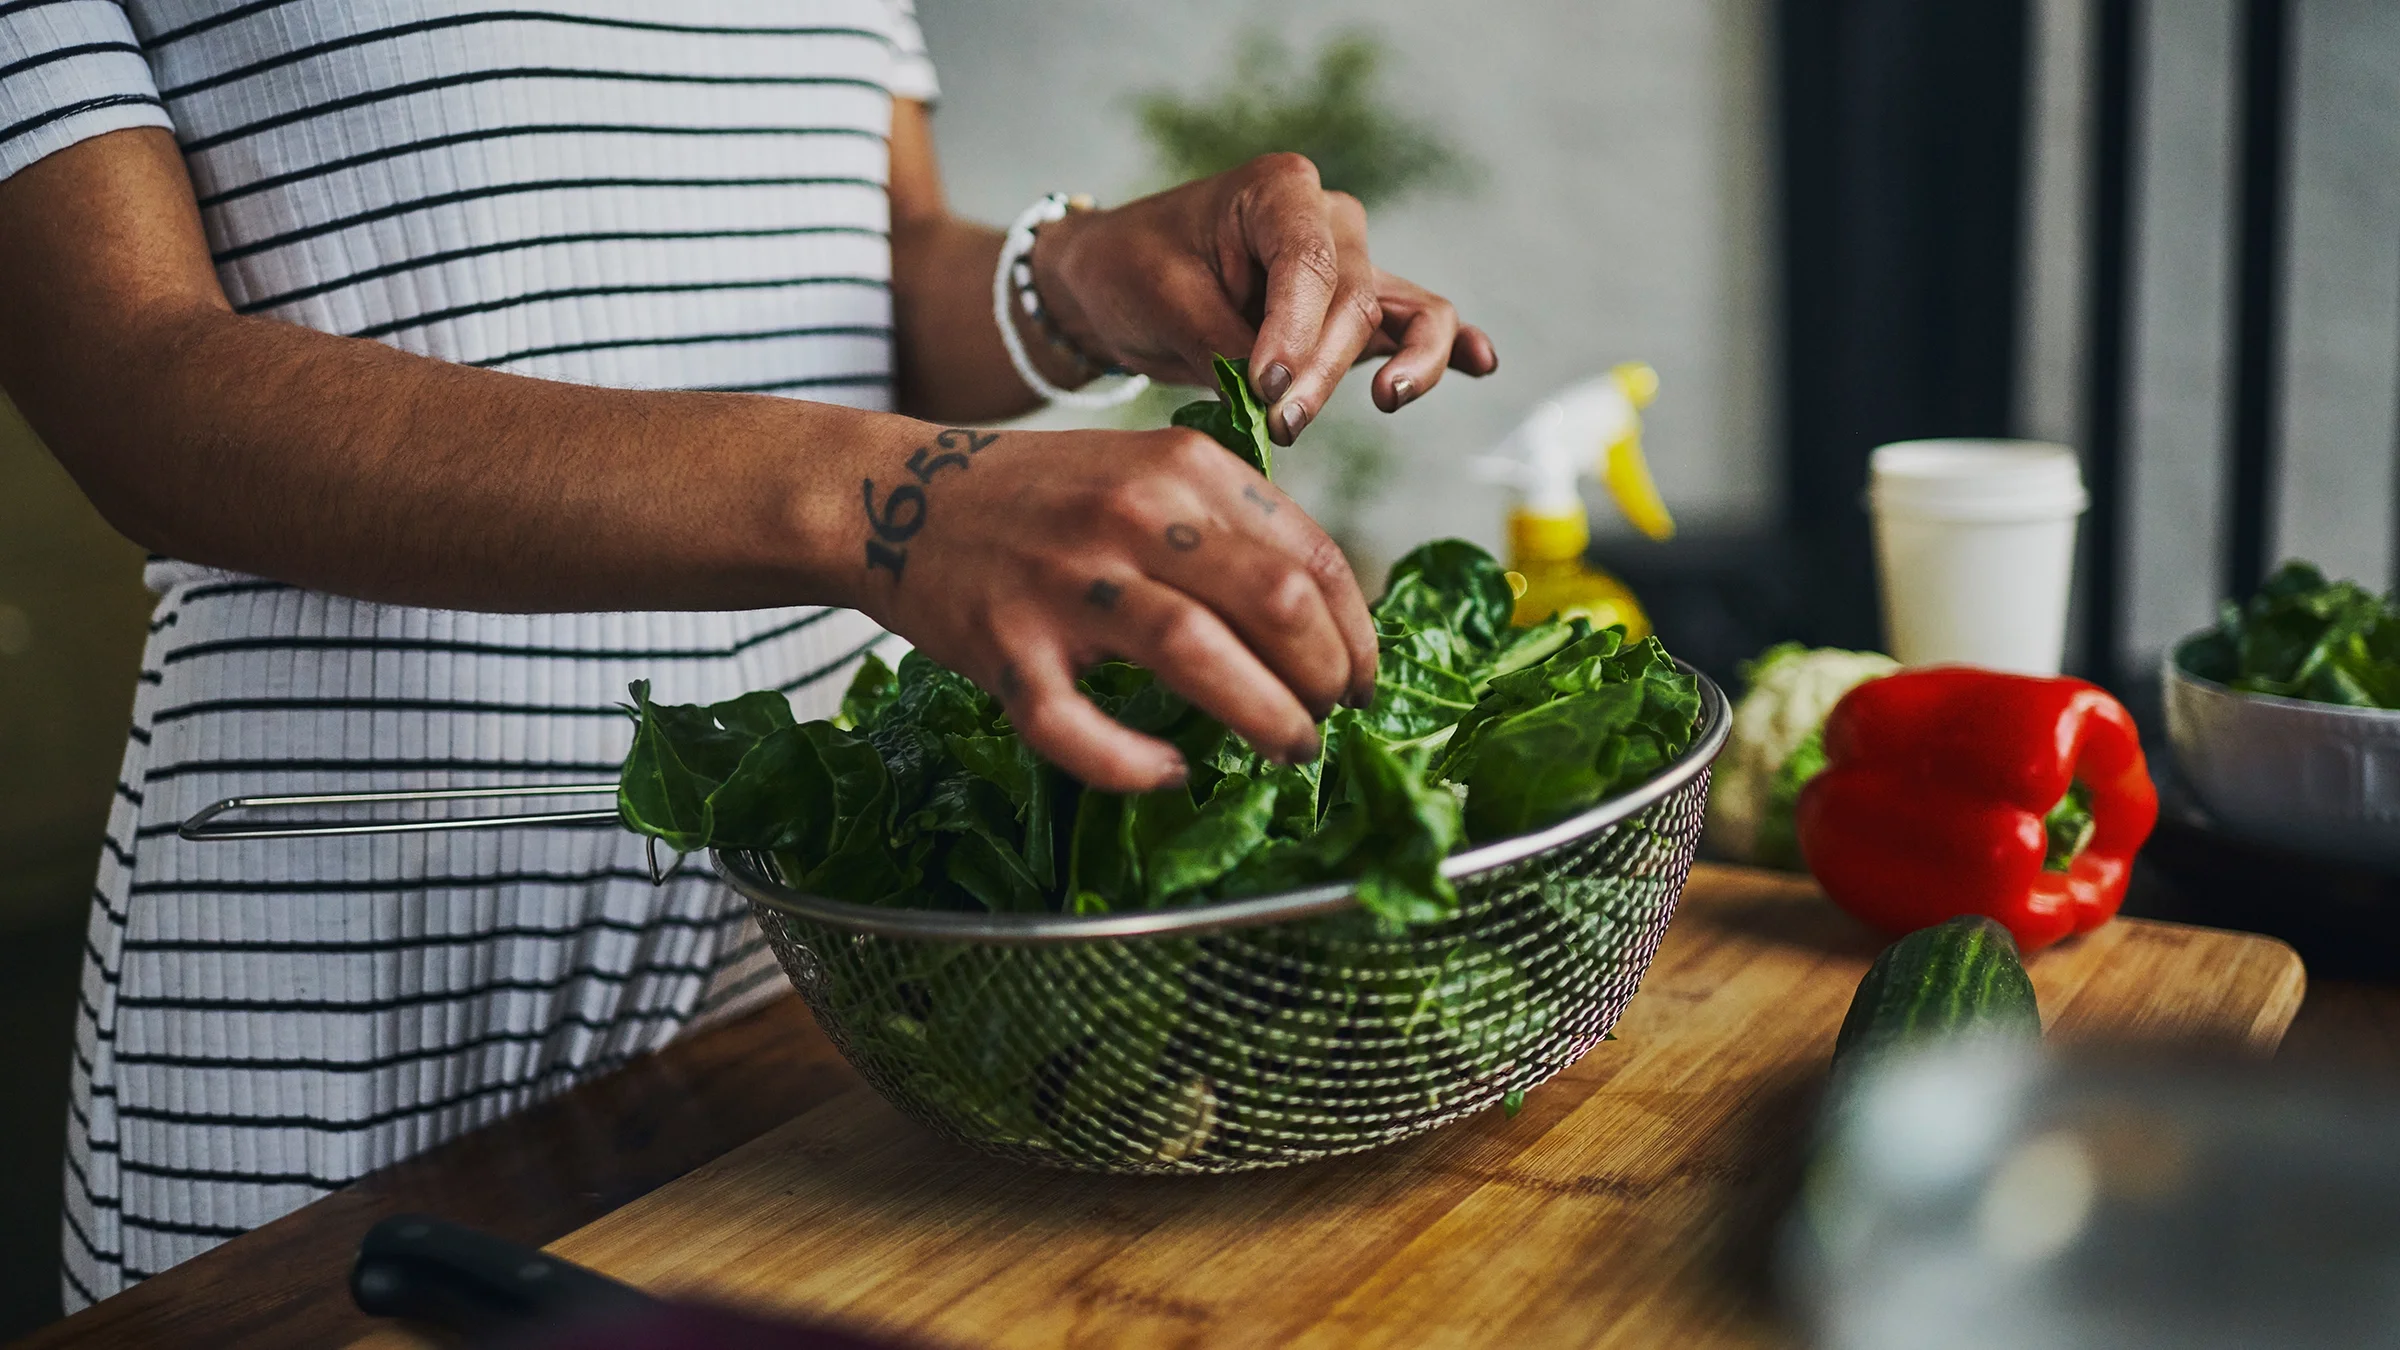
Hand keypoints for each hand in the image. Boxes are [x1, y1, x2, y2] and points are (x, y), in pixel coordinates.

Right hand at [846, 423, 1375, 792]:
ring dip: (1265, 718)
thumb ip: (1233, 526)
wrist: (896, 495)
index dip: (1358, 634)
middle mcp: (1132, 514)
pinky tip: (1167, 771)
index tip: (1363, 679)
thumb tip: (1330, 619)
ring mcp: (1065, 581)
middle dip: (1325, 680)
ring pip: (1198, 656)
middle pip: (1275, 604)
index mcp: (1183, 467)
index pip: (1312, 557)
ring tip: (1288, 750)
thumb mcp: (1149, 473)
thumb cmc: (1045, 500)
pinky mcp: (1004, 645)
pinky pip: (1078, 726)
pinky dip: (1133, 762)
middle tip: (1324, 720)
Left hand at [1029, 153, 1498, 445]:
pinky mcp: (1356, 312)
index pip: (1311, 262)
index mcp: (1278, 190)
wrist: (1116, 282)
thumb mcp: (1163, 301)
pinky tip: (1482, 363)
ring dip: (1406, 363)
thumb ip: (1228, 343)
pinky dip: (1448, 346)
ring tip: (1389, 400)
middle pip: (1354, 298)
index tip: (1265, 386)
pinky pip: (1416, 324)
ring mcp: (1352, 264)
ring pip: (1406, 312)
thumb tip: (1282, 395)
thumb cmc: (1131, 272)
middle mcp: (1328, 218)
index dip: (1295, 331)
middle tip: (1280, 423)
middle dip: (1324, 369)